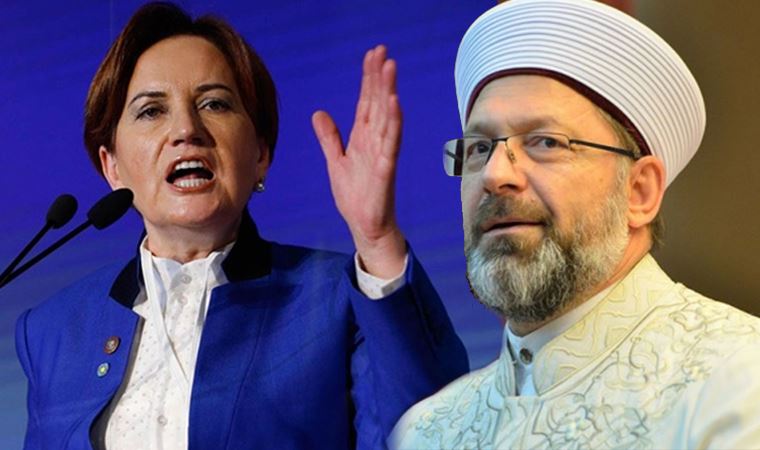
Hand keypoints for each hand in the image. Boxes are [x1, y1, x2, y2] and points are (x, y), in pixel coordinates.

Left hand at [312, 45, 405, 278]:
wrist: (365, 225)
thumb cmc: (355, 196)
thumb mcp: (335, 162)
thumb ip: (329, 138)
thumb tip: (318, 113)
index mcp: (363, 138)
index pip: (366, 102)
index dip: (369, 78)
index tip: (372, 55)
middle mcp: (375, 141)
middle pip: (378, 103)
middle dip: (380, 77)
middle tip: (383, 52)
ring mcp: (382, 153)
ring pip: (386, 117)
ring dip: (388, 92)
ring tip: (390, 68)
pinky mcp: (386, 169)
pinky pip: (391, 143)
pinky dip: (394, 123)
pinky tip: (395, 104)